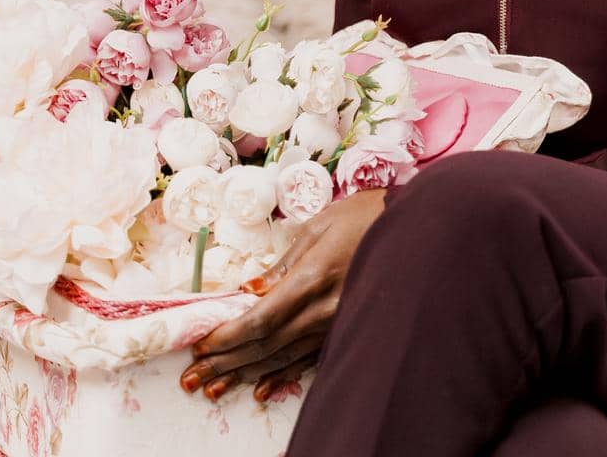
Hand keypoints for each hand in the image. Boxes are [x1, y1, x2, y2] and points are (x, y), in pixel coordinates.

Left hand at [180, 187, 387, 403]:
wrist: (415, 230)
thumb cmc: (363, 217)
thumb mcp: (319, 226)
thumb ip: (283, 263)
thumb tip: (249, 290)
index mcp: (312, 280)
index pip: (261, 318)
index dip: (228, 336)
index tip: (200, 345)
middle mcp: (323, 311)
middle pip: (266, 345)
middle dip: (226, 362)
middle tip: (191, 378)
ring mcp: (335, 325)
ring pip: (283, 357)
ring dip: (245, 374)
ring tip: (213, 387)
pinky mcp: (344, 329)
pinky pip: (308, 360)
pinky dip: (281, 375)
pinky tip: (260, 390)